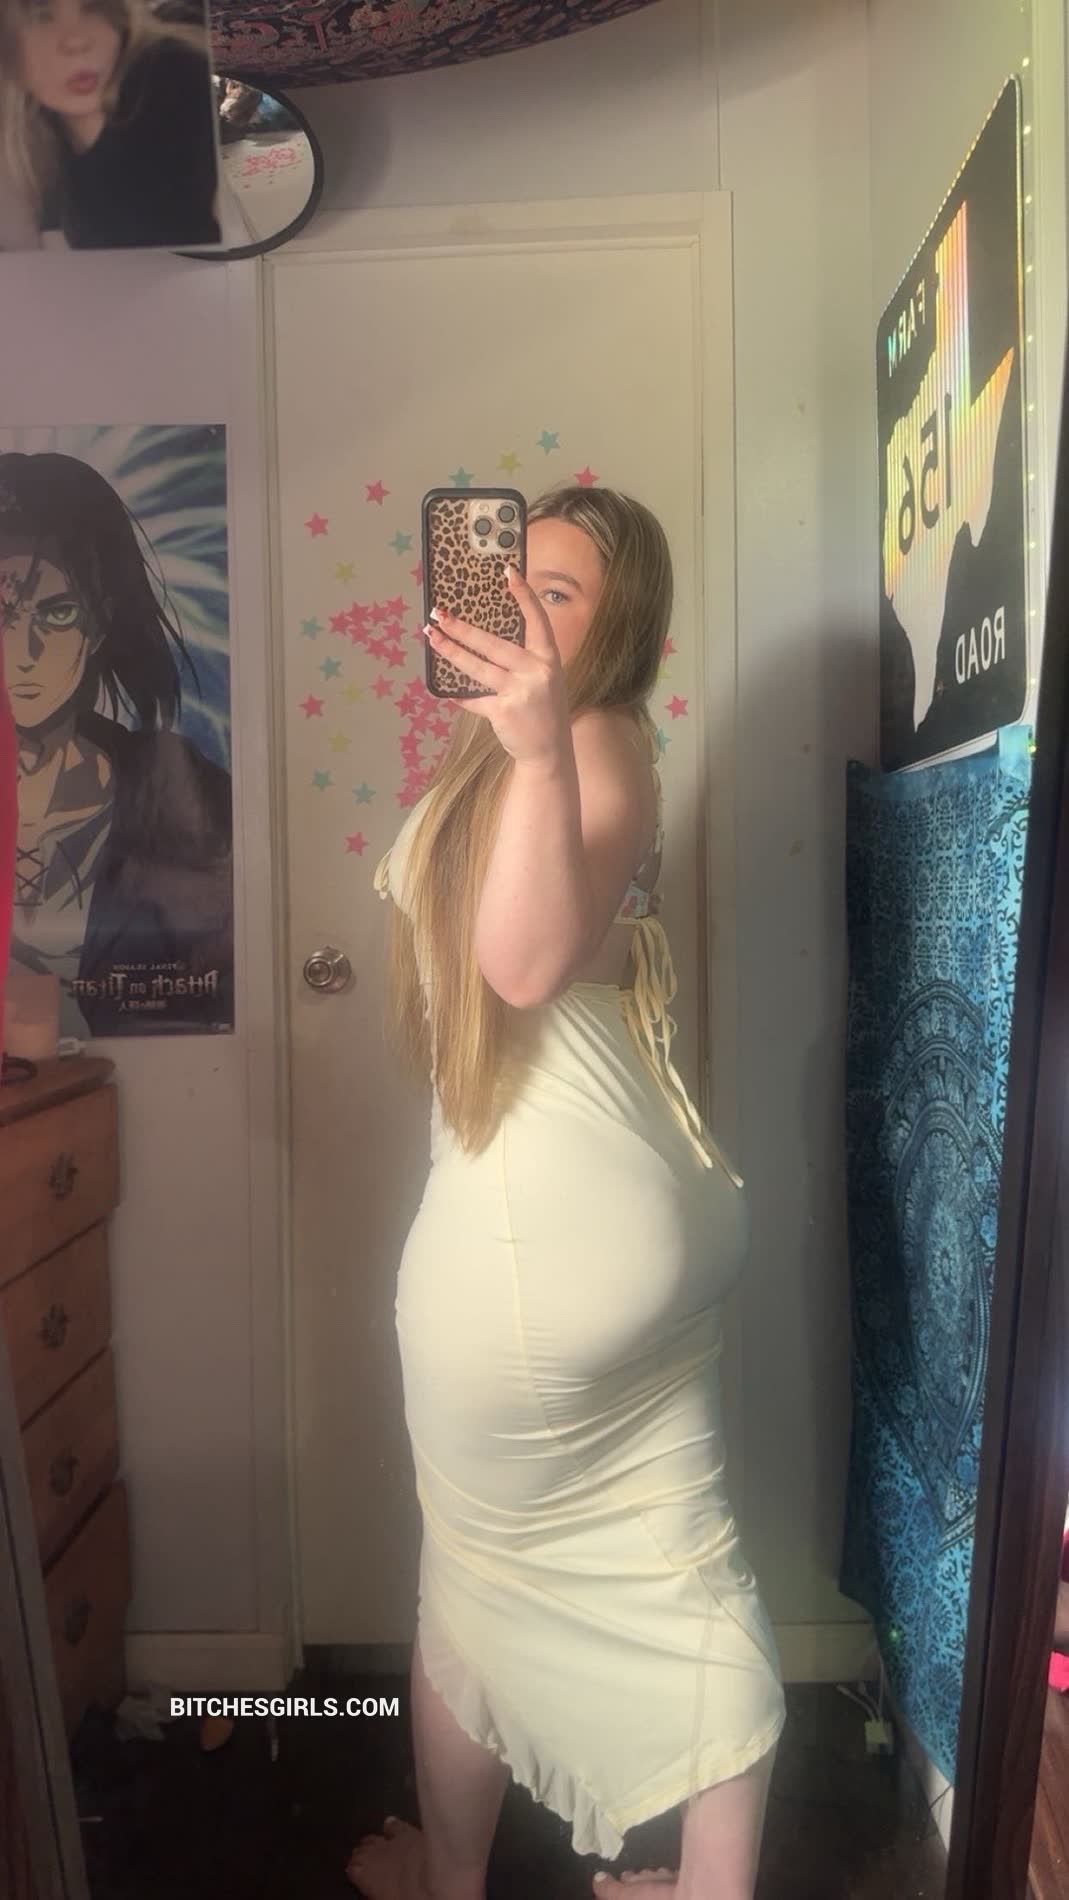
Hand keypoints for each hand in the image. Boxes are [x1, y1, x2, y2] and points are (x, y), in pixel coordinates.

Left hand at [424, 566, 571, 767]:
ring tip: (431, 636)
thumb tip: (483, 637)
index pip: (537, 620)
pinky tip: (445, 690)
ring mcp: (520, 692)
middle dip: (462, 628)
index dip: (523, 595)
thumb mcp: (543, 679)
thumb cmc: (543, 710)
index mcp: (549, 659)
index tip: (508, 571)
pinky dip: (459, 696)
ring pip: (477, 667)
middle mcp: (537, 672)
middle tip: (439, 613)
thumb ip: (522, 659)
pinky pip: (473, 699)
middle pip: (493, 643)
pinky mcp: (503, 712)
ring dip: (450, 651)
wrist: (550, 751)